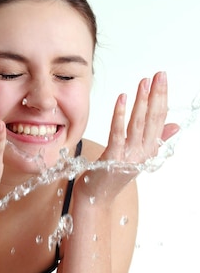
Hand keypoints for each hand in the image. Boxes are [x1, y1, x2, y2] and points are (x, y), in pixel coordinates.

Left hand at [78, 71, 179, 201]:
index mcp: (150, 151)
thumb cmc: (112, 175)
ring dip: (142, 102)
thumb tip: (175, 125)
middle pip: (153, 120)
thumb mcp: (137, 156)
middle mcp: (143, 153)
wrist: (97, 198)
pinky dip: (120, 115)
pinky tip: (122, 99)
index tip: (162, 80)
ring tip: (143, 82)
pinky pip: (118, 133)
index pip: (160, 120)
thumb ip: (156, 140)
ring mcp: (129, 156)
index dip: (162, 99)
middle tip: (158, 75)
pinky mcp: (113, 158)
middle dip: (156, 95)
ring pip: (138, 124)